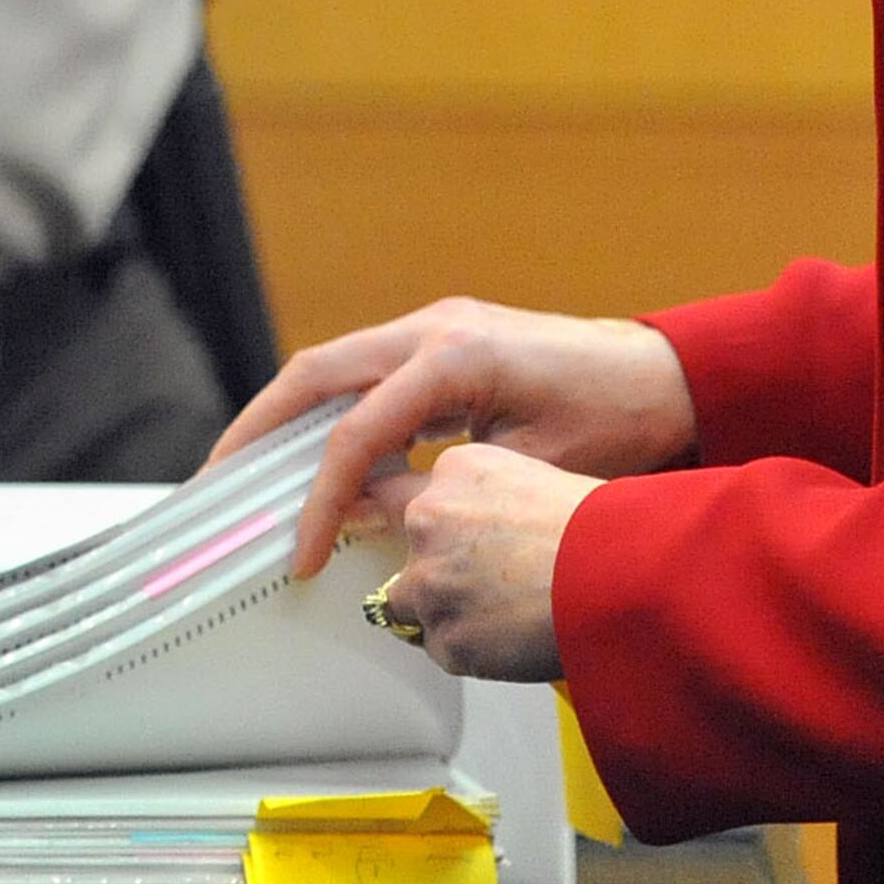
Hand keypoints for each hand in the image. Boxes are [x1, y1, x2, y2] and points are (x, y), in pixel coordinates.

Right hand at [211, 297, 696, 580]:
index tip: (303, 555)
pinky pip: (365, 374)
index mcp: (454, 355)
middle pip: (314, 374)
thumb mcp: (534, 465)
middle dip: (257, 430)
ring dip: (285, 418)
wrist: (671, 377)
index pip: (356, 431)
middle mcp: (433, 329)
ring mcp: (435, 328)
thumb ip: (448, 486)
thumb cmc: (621, 421)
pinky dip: (329, 414)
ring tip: (243, 474)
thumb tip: (378, 516)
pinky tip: (314, 460)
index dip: (322, 500)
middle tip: (213, 484)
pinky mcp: (444, 342)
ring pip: (332, 368)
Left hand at [359, 442, 594, 681]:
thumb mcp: (535, 479)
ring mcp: (430, 581)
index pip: (419, 500)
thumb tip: (478, 532)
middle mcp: (428, 518)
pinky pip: (444, 649)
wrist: (622, 576)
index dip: (444, 532)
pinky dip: (471, 652)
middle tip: (496, 586)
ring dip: (450, 613)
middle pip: (412, 553)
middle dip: (443, 572)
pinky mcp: (445, 637)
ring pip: (414, 605)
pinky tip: (514, 639)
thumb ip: (487, 498)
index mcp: (454, 470)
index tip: (461, 547)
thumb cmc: (602, 530)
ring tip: (508, 616)